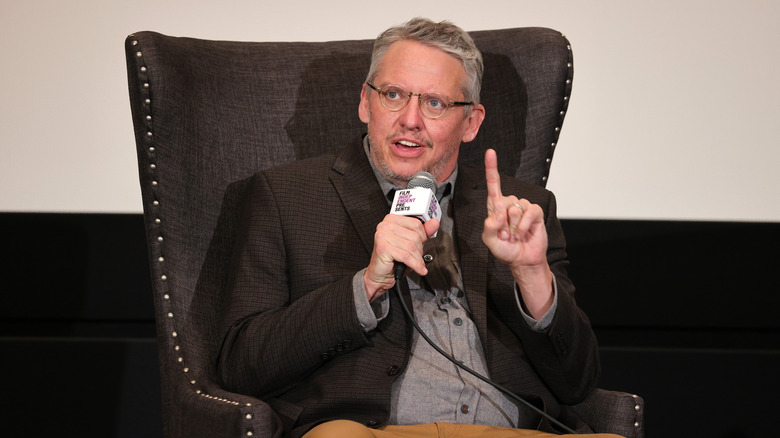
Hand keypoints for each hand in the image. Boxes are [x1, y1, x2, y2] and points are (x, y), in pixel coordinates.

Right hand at [364, 214, 439, 300]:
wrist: (380, 274)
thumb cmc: (393, 259)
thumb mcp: (411, 243)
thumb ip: (423, 232)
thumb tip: (434, 223)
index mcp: (392, 220)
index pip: (415, 223)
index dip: (423, 236)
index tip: (422, 243)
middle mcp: (385, 225)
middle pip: (415, 236)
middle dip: (420, 249)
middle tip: (417, 256)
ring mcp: (383, 236)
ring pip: (411, 246)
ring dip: (418, 259)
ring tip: (417, 264)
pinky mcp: (383, 248)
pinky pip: (406, 256)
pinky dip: (415, 265)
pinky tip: (419, 269)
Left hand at [482, 149, 552, 316]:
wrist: (523, 260)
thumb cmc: (505, 249)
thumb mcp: (490, 241)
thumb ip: (489, 227)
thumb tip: (499, 213)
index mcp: (495, 207)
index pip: (493, 185)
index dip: (491, 168)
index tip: (490, 152)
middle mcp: (509, 204)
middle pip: (503, 201)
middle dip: (502, 222)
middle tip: (506, 234)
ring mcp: (523, 207)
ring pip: (515, 208)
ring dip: (513, 226)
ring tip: (515, 235)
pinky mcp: (535, 213)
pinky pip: (529, 212)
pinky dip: (524, 225)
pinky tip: (523, 233)